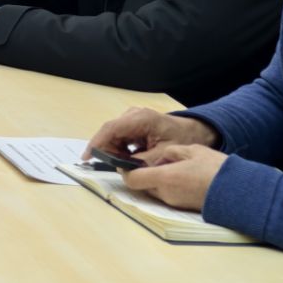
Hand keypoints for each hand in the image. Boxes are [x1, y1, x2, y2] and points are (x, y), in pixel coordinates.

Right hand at [84, 107, 217, 161]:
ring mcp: (132, 117)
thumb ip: (141, 162)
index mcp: (141, 119)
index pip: (111, 129)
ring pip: (113, 136)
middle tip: (120, 167)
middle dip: (110, 151)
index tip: (87, 157)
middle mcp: (133, 115)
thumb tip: (122, 168)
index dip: (97, 143)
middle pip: (110, 133)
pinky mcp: (132, 123)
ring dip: (117, 151)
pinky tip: (134, 156)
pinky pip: (120, 137)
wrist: (195, 131)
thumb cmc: (183, 139)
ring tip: (132, 162)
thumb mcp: (163, 154)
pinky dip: (123, 148)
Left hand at [122, 145, 228, 211]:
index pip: (132, 179)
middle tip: (156, 162)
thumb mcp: (193, 151)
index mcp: (164, 178)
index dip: (126, 171)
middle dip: (145, 174)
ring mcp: (175, 203)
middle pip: (143, 185)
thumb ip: (172, 152)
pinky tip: (185, 178)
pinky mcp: (184, 208)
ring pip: (156, 191)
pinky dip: (170, 187)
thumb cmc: (217, 170)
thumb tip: (162, 156)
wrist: (240, 192)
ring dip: (159, 181)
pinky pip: (169, 196)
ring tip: (176, 168)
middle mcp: (166, 194)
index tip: (128, 163)